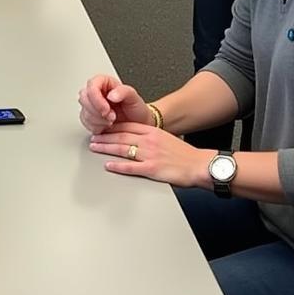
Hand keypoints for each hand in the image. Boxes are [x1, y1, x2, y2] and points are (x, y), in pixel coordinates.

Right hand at [78, 74, 151, 134]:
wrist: (137, 125)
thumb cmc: (136, 110)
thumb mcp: (134, 97)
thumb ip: (124, 92)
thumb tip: (111, 94)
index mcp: (104, 83)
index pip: (91, 85)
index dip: (96, 98)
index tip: (106, 109)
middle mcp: (96, 93)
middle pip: (84, 98)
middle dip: (97, 111)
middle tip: (111, 116)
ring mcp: (91, 106)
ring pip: (84, 112)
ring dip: (98, 120)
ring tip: (111, 121)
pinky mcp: (90, 118)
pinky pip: (85, 123)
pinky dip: (96, 127)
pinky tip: (106, 126)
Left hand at [88, 122, 212, 186]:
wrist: (200, 165)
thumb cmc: (186, 155)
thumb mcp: (167, 139)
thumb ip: (151, 137)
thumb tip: (137, 139)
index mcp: (153, 131)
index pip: (127, 126)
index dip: (111, 126)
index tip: (102, 127)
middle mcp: (149, 140)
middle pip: (121, 136)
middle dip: (104, 136)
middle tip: (93, 137)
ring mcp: (150, 154)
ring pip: (122, 149)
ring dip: (106, 147)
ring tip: (95, 147)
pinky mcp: (152, 168)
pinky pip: (131, 167)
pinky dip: (118, 166)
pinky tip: (108, 165)